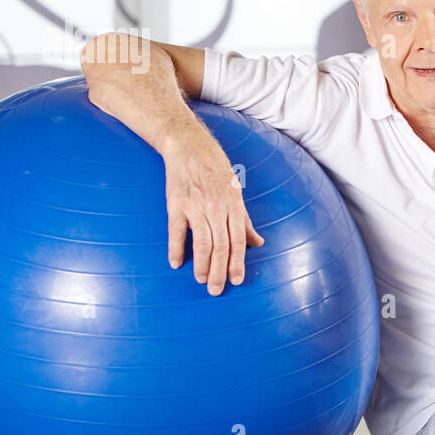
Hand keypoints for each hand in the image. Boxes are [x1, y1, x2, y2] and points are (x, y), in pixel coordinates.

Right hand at [163, 127, 264, 294]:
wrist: (188, 145)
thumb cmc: (215, 169)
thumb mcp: (236, 192)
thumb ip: (245, 221)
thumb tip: (258, 243)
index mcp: (234, 206)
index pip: (238, 241)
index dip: (238, 262)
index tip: (236, 280)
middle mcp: (216, 207)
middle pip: (220, 246)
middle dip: (219, 270)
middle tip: (216, 289)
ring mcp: (195, 205)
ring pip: (202, 242)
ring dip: (201, 264)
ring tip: (201, 280)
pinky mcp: (176, 203)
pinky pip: (176, 231)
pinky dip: (176, 248)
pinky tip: (176, 263)